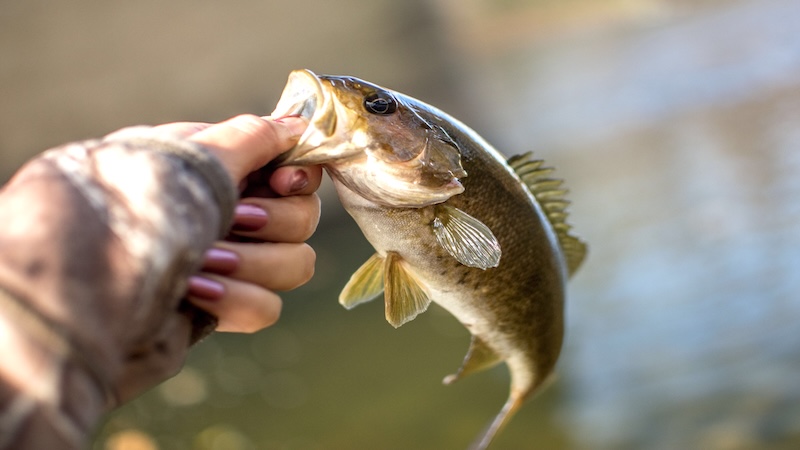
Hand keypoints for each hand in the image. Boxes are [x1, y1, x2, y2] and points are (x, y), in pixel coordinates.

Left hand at [153, 114, 321, 332]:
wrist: (84, 275)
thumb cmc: (134, 202)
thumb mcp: (194, 156)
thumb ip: (252, 137)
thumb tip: (298, 124)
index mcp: (226, 171)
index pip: (295, 173)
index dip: (300, 178)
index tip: (282, 181)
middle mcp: (234, 213)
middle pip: (303, 220)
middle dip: (272, 221)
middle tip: (233, 218)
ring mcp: (232, 262)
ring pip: (294, 265)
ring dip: (253, 262)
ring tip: (204, 259)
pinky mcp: (224, 306)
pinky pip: (266, 307)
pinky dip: (237, 299)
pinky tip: (195, 292)